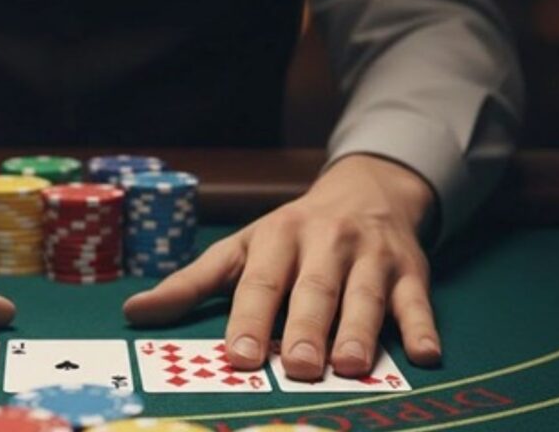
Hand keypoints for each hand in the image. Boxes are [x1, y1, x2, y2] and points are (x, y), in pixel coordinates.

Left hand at [124, 154, 440, 380]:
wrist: (366, 190)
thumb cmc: (291, 234)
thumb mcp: (240, 249)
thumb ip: (191, 283)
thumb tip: (132, 313)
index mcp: (275, 239)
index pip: (258, 282)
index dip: (247, 319)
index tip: (235, 358)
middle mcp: (323, 243)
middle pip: (313, 289)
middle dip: (304, 328)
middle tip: (296, 367)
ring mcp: (370, 257)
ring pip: (365, 295)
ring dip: (359, 331)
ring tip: (349, 366)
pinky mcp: (410, 271)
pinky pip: (417, 300)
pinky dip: (423, 327)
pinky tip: (425, 355)